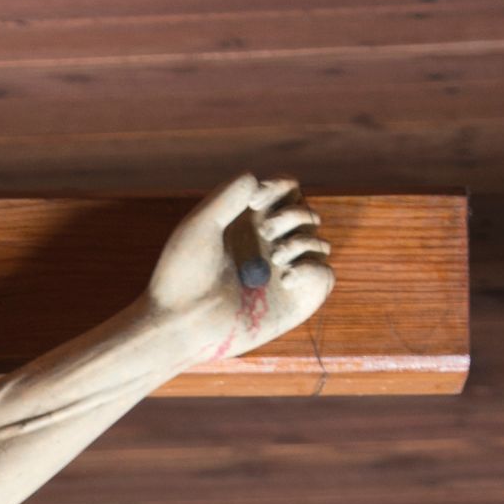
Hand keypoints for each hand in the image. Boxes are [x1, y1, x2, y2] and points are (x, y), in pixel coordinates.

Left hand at [146, 173, 334, 365]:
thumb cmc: (181, 276)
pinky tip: (287, 277)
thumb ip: (228, 195)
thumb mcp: (200, 225)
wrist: (179, 323)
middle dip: (292, 215)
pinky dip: (314, 269)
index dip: (280, 187)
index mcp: (249, 225)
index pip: (286, 193)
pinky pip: (324, 276)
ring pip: (318, 242)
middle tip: (266, 231)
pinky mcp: (294, 301)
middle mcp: (269, 248)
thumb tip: (258, 180)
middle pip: (305, 213)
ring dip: (303, 240)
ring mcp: (283, 275)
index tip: (256, 200)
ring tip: (276, 257)